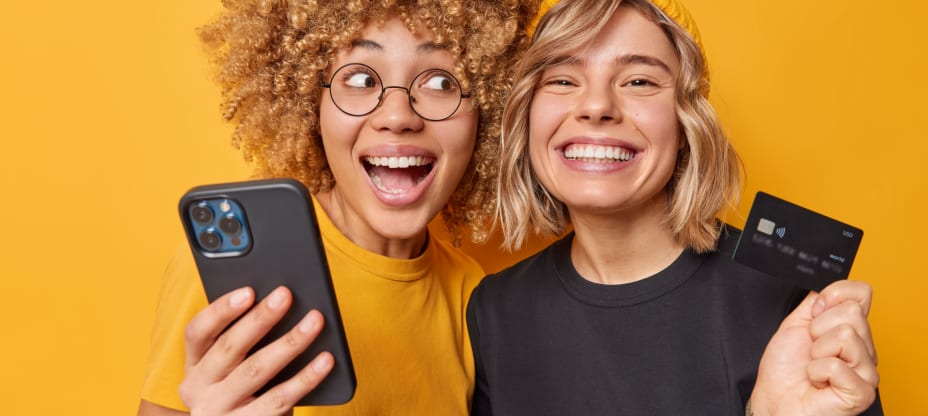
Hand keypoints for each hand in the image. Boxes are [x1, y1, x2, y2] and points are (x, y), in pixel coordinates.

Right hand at [179, 286, 334, 415]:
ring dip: (289, 342)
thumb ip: (246, 341)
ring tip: (314, 320)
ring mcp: (221, 411)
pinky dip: (306, 377)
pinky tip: (326, 359)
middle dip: (260, 318)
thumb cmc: (246, 391)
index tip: (249, 290)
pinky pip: (280, 398)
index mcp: (194, 365)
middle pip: (230, 347)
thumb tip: (280, 303)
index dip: (221, 310)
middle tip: (286, 295)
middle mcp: (199, 389)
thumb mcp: (233, 368)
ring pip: (257, 370)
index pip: (197, 332)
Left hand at [750, 280, 878, 415]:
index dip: (832, 296)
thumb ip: (815, 301)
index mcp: (851, 330)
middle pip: (852, 312)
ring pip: (846, 335)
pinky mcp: (862, 391)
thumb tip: (828, 285)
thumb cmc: (784, 370)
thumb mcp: (796, 324)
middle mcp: (864, 348)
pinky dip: (817, 372)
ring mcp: (866, 370)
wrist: (775, 400)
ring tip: (814, 365)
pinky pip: (836, 364)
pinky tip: (818, 381)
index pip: (861, 292)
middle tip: (811, 348)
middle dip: (818, 328)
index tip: (814, 314)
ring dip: (817, 351)